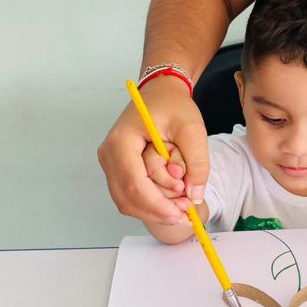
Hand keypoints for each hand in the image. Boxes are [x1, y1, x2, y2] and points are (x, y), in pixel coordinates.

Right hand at [97, 75, 208, 224]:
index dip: (157, 204)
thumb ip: (197, 163)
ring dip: (154, 209)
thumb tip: (194, 196)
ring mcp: (110, 163)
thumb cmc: (173, 106)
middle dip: (158, 210)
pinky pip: (129, 195)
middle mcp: (109, 154)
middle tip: (186, 209)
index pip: (134, 183)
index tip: (180, 213)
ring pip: (127, 202)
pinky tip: (170, 199)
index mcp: (122, 141)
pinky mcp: (117, 169)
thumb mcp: (192, 129)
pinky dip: (149, 203)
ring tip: (181, 203)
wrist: (160, 93)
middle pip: (128, 198)